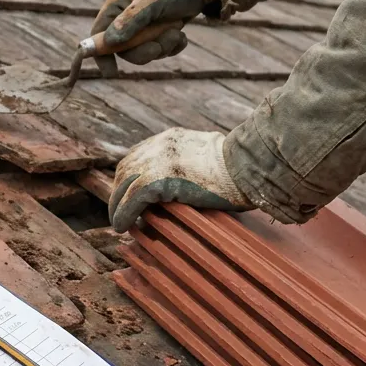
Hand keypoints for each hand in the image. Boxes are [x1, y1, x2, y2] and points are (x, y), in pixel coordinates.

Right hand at [90, 0, 213, 77]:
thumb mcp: (151, 0)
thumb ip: (130, 21)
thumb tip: (109, 42)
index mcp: (116, 4)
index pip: (99, 33)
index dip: (100, 53)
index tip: (110, 72)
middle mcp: (126, 16)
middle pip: (123, 49)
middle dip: (142, 51)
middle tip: (158, 47)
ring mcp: (143, 26)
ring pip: (144, 52)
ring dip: (162, 46)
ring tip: (177, 30)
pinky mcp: (159, 32)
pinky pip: (161, 50)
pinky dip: (172, 46)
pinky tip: (181, 35)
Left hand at [109, 128, 251, 232]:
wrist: (248, 166)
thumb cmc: (241, 169)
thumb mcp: (211, 157)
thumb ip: (193, 164)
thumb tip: (190, 184)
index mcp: (171, 139)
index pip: (138, 155)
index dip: (130, 175)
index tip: (128, 191)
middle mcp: (159, 145)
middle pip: (126, 168)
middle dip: (119, 190)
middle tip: (119, 210)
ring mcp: (157, 161)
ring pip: (124, 185)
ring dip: (118, 205)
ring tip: (118, 223)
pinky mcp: (158, 181)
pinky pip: (131, 200)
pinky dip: (123, 214)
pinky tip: (122, 226)